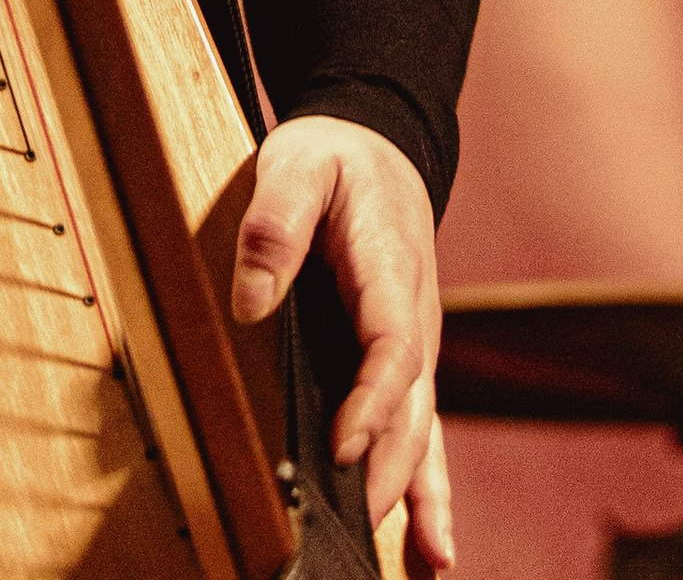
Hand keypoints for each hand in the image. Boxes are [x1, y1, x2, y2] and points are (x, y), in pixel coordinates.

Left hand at [230, 113, 453, 568]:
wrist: (379, 144)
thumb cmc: (335, 158)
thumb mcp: (297, 164)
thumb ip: (273, 226)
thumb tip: (250, 304)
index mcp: (391, 270)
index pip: (391, 347)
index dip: (372, 401)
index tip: (342, 448)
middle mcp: (415, 320)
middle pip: (413, 407)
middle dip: (393, 472)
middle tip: (361, 530)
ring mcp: (415, 346)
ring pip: (425, 431)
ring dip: (426, 498)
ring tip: (430, 565)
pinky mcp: (403, 364)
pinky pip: (420, 430)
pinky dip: (429, 489)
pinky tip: (432, 547)